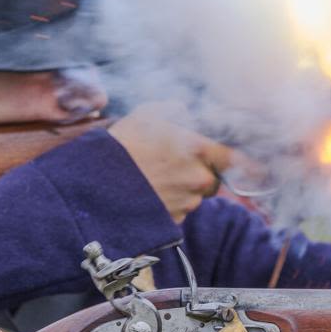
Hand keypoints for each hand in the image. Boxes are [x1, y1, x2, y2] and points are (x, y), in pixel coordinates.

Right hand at [109, 103, 237, 222]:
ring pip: (195, 197)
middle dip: (199, 174)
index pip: (233, 158)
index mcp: (198, 150)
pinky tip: (148, 195)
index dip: (235, 159)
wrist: (95, 185)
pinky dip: (168, 205)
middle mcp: (198, 179)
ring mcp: (186, 203)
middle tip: (175, 167)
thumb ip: (172, 109)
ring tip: (154, 181)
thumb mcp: (145, 115)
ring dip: (182, 190)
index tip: (235, 161)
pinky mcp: (173, 222)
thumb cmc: (121, 147)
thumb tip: (184, 110)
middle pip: (213, 180)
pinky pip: (178, 212)